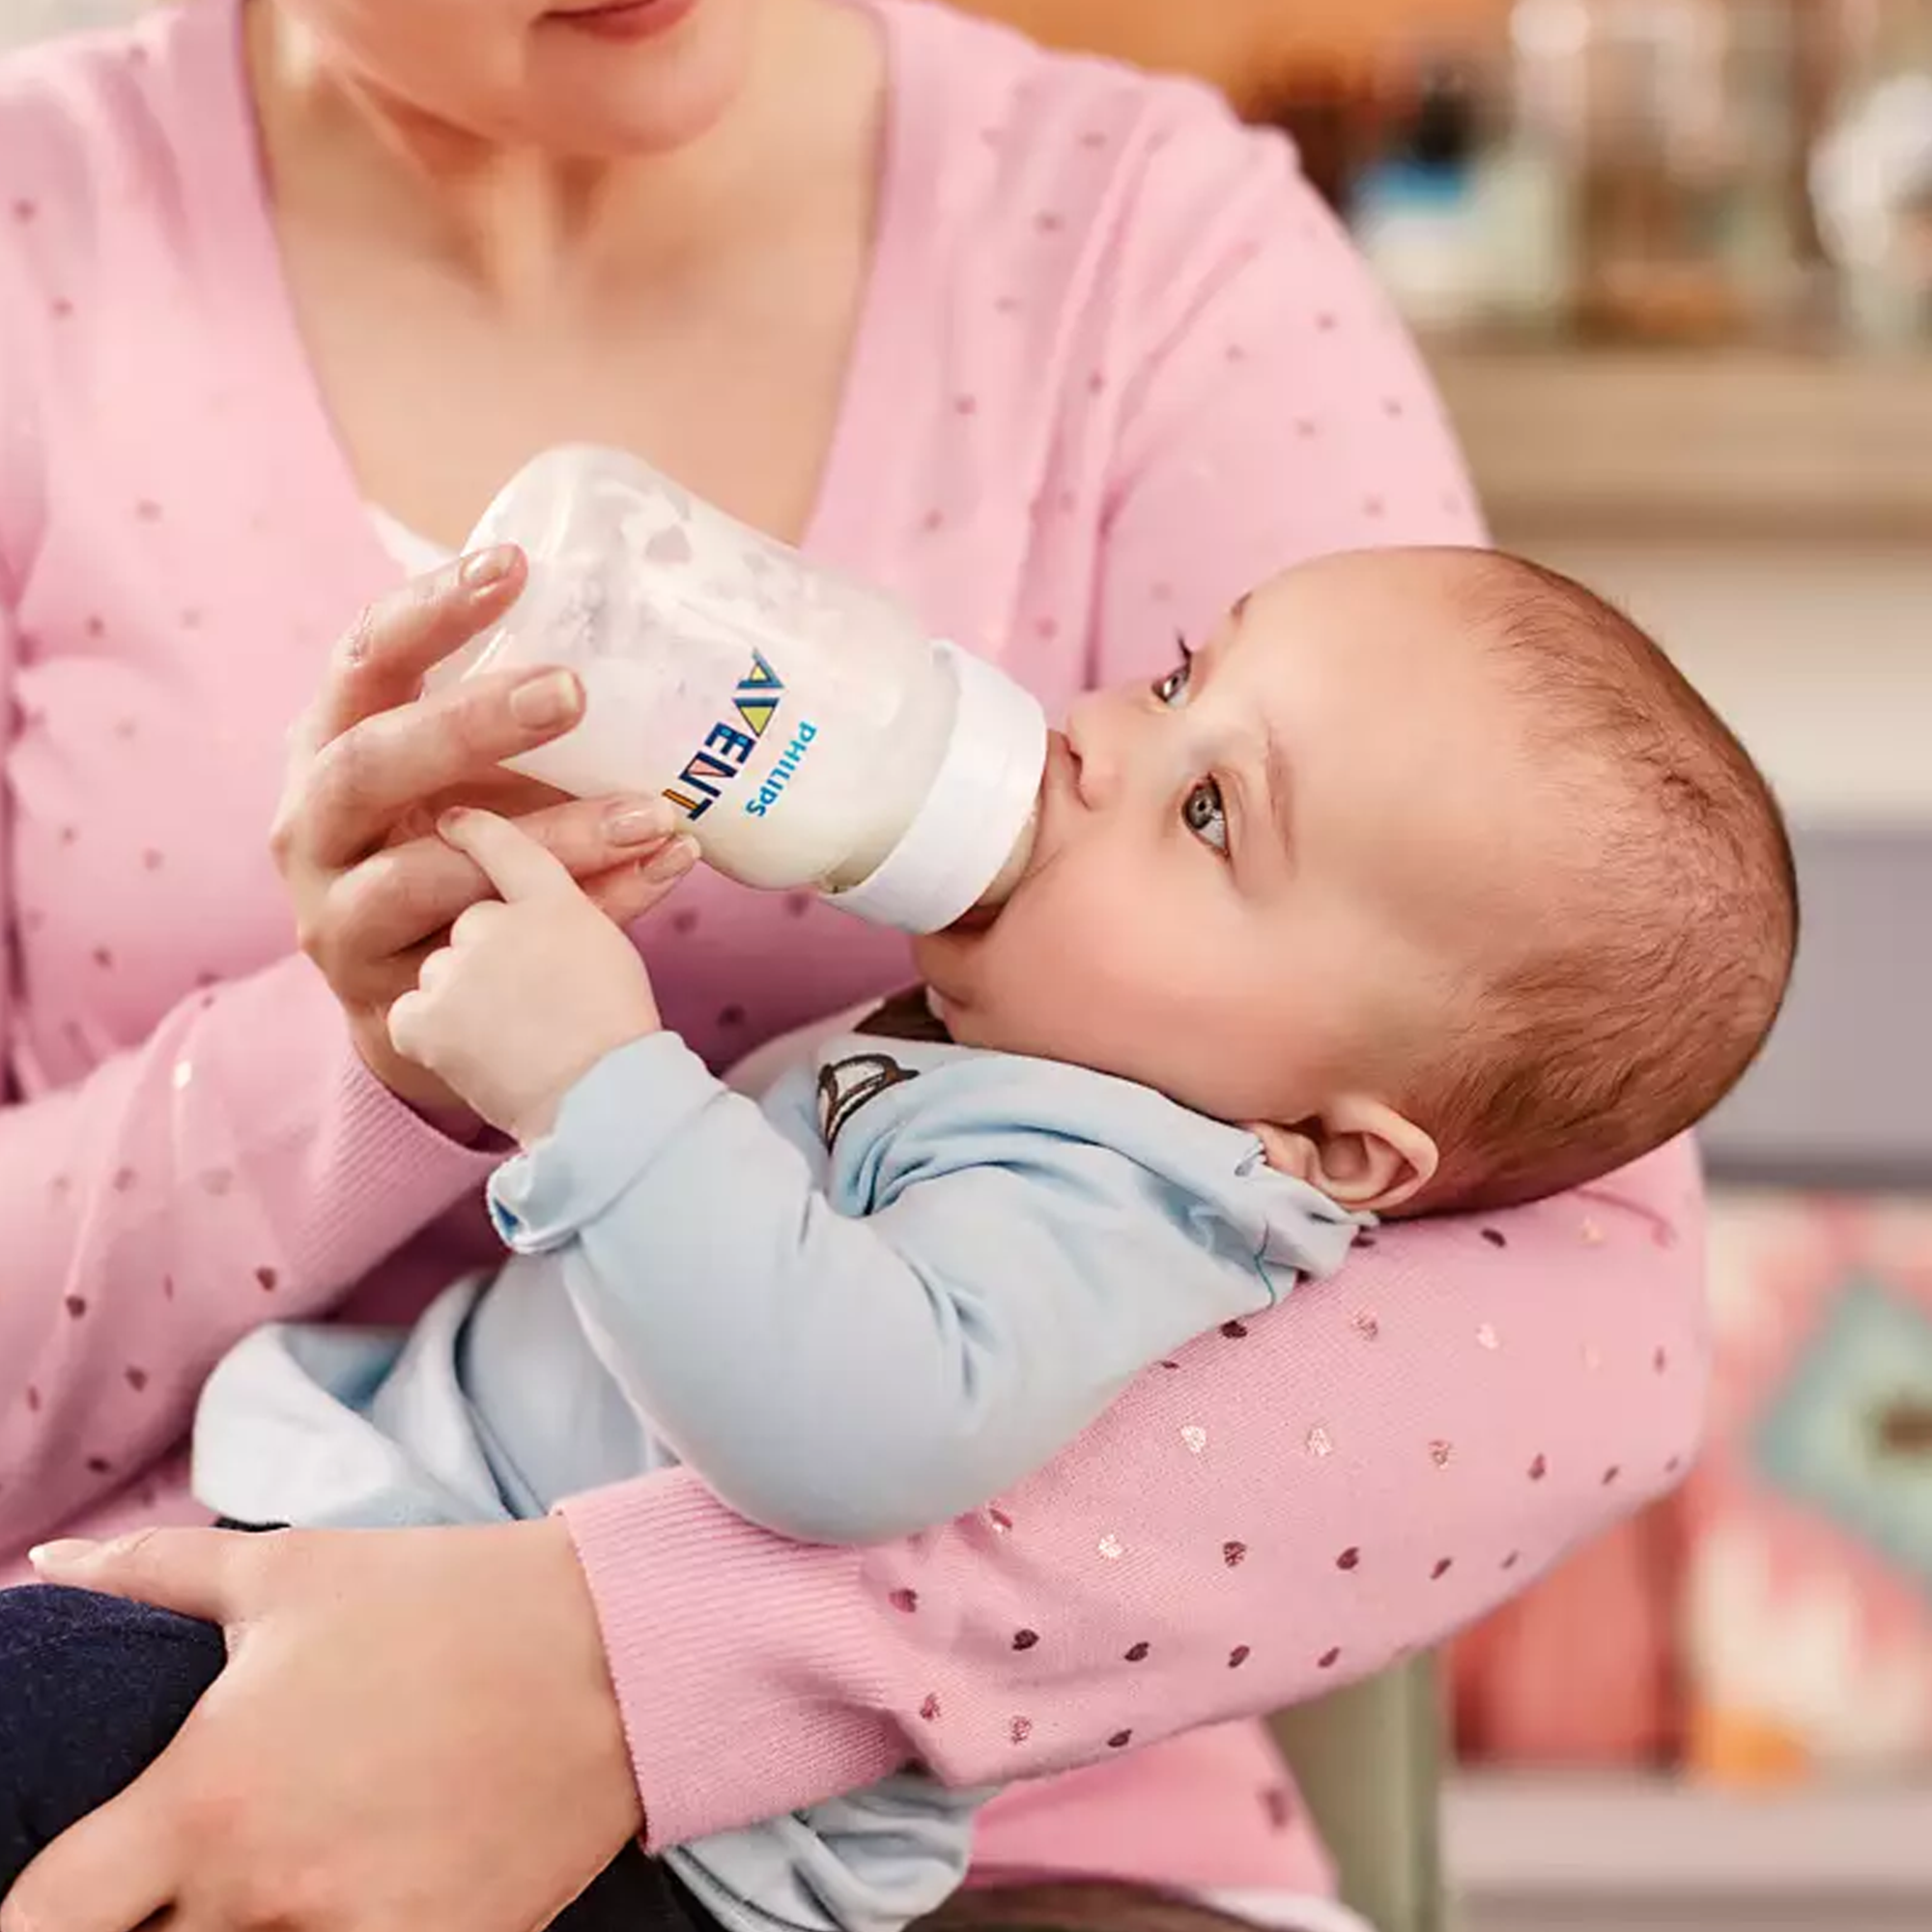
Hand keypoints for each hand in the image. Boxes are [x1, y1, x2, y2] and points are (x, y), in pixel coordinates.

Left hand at [7, 1522, 642, 1931]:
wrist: (614, 1653)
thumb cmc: (445, 1601)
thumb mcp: (292, 1569)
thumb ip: (155, 1575)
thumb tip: (50, 1560)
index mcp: (207, 1797)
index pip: (41, 1922)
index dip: (31, 1919)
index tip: (63, 1898)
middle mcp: (264, 1890)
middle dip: (152, 1918)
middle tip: (188, 1870)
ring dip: (246, 1931)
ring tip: (286, 1871)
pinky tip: (361, 1891)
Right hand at [273, 547, 690, 1120]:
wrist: (419, 1012)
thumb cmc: (451, 855)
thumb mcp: (460, 778)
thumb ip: (513, 724)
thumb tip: (652, 633)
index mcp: (327, 748)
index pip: (360, 662)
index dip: (426, 612)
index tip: (511, 565)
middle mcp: (312, 828)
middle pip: (369, 764)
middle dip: (468, 724)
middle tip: (573, 690)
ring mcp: (339, 918)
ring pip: (428, 876)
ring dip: (549, 842)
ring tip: (651, 814)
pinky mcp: (390, 998)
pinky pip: (490, 952)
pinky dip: (584, 913)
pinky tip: (659, 874)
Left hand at [389, 809, 690, 1142]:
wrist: (599, 1103)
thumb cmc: (622, 1039)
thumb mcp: (620, 952)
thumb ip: (616, 892)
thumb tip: (672, 845)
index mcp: (552, 902)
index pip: (506, 848)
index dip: (478, 833)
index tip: (455, 822)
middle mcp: (492, 921)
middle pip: (473, 922)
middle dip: (491, 955)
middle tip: (530, 1000)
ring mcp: (451, 969)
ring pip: (443, 970)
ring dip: (465, 997)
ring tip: (512, 1039)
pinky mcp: (420, 1018)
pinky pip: (413, 1016)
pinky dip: (435, 1038)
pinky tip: (474, 1057)